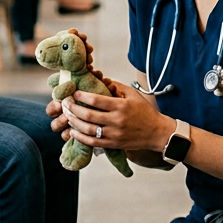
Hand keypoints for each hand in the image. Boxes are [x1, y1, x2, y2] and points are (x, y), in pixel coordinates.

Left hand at [58, 84, 172, 152]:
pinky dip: (80, 137)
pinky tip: (73, 131)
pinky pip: (93, 142)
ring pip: (88, 129)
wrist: (156, 132)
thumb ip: (115, 86)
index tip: (74, 93)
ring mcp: (114, 134)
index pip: (96, 100)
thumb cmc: (145, 112)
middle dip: (73, 109)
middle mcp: (117, 121)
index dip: (82, 96)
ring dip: (74, 122)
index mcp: (121, 106)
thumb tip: (99, 78)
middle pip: (88, 115)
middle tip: (65, 103)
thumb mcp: (132, 94)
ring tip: (67, 115)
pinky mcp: (113, 144)